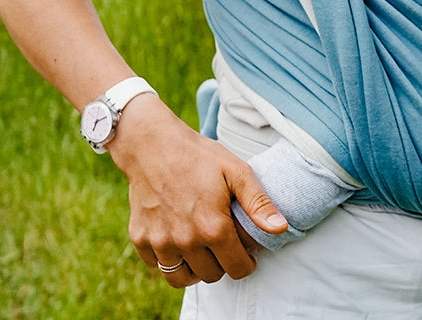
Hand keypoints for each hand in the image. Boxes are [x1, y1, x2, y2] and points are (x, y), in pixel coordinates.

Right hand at [108, 97, 286, 286]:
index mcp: (213, 227)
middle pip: (212, 275)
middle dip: (222, 262)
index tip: (245, 250)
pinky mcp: (141, 240)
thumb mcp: (235, 171)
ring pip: (183, 278)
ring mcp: (160, 243)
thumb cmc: (198, 156)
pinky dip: (170, 258)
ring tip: (201, 245)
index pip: (237, 269)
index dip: (246, 261)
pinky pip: (158, 265)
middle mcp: (186, 241)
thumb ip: (258, 203)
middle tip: (223, 241)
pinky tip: (177, 235)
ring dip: (195, 267)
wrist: (153, 145)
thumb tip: (280, 228)